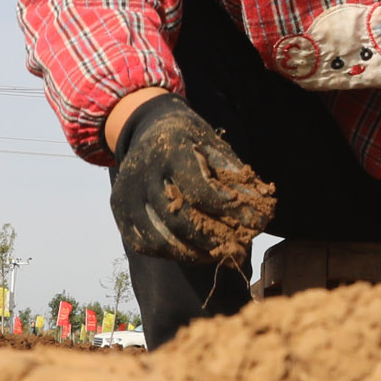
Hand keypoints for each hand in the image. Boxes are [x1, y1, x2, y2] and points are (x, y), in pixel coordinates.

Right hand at [110, 95, 273, 263]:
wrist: (148, 127)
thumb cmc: (189, 140)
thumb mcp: (215, 146)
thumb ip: (236, 178)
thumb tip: (261, 212)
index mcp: (169, 150)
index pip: (199, 189)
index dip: (229, 211)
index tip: (255, 223)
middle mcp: (142, 173)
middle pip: (179, 219)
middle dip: (214, 238)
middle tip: (240, 246)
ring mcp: (126, 193)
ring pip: (159, 238)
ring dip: (194, 253)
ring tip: (220, 254)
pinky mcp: (119, 209)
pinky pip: (143, 243)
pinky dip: (171, 253)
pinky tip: (195, 252)